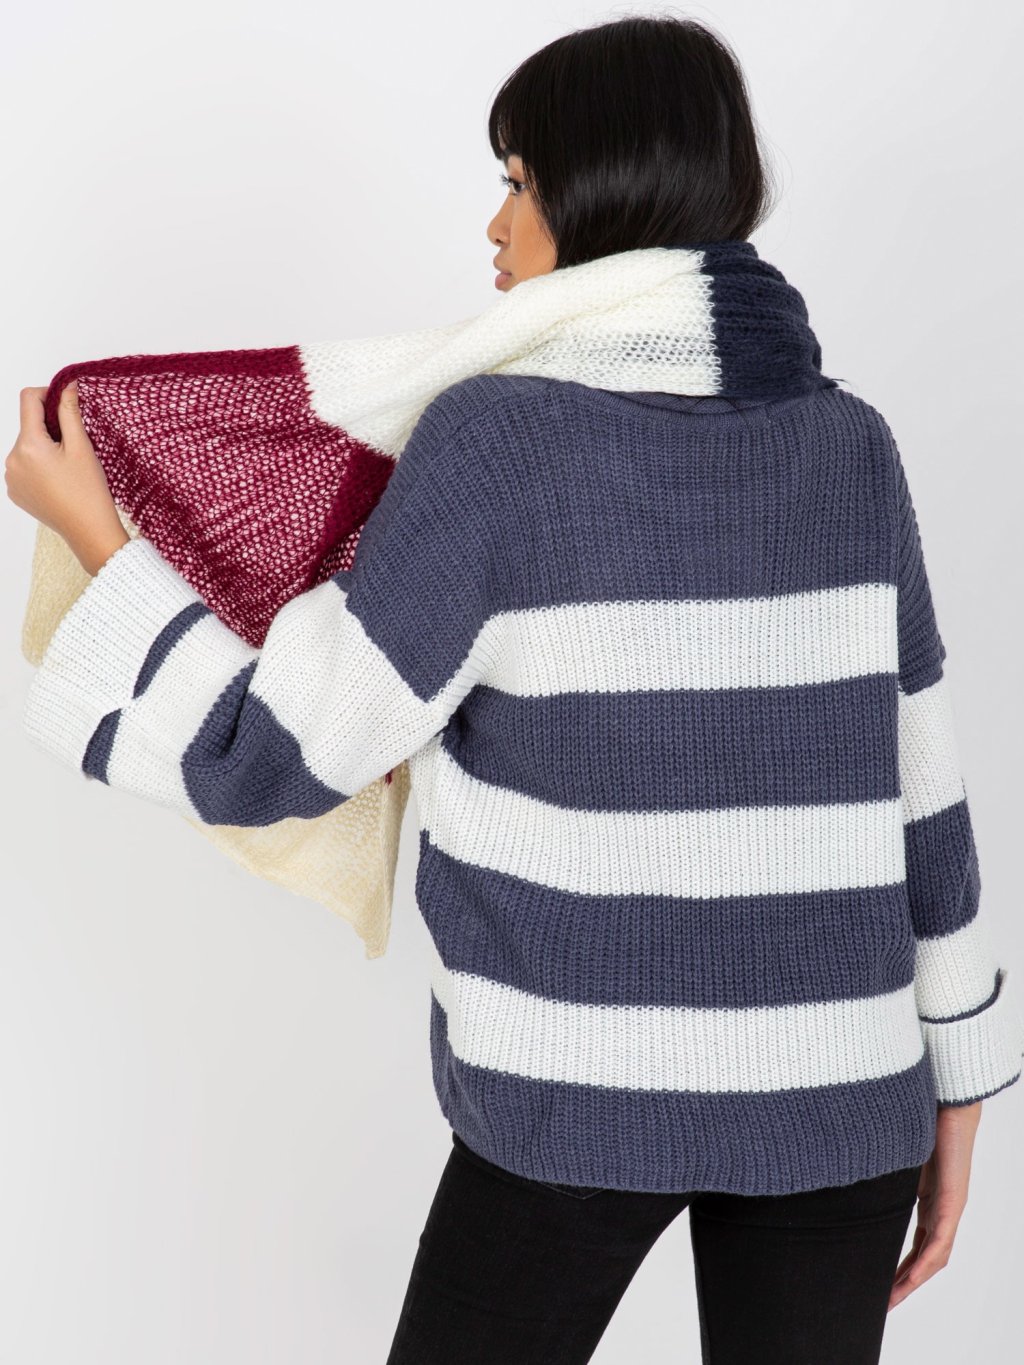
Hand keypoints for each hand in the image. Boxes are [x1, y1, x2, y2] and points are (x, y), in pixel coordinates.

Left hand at [5, 382, 130, 574]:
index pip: (28, 399)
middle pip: (28, 426)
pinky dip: (39, 467)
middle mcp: (12, 460)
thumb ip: (70, 411)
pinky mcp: (15, 491)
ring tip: (67, 468)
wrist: (88, 531)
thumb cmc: (89, 492)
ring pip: (26, 447)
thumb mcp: (82, 446)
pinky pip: (23, 467)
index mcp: (28, 445)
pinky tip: (58, 481)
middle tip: (74, 446)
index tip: (64, 404)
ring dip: (44, 448)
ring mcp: (11, 478)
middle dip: (49, 428)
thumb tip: (67, 385)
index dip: (47, 394)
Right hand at [888, 1100, 981, 1309]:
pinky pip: (939, 1241)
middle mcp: (942, 1208)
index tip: (882, 1284)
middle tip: (883, 1303)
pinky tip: (912, 1277)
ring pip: (934, 1256)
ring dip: (913, 1280)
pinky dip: (925, 1262)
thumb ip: (879, 1168)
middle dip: (904, 1282)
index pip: (916, 1243)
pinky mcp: (953, 1200)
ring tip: (892, 1299)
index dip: (901, 1266)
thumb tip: (846, 1165)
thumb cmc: (922, 1118)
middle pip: (926, 1257)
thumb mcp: (893, 1153)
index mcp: (930, 1199)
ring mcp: (950, 1207)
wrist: (949, 1101)